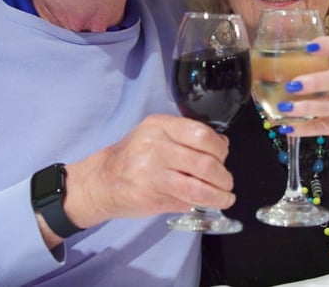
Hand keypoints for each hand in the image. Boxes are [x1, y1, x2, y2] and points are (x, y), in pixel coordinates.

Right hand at [63, 114, 234, 227]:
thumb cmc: (133, 157)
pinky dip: (204, 203)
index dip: (220, 149)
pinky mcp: (151, 195)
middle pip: (205, 162)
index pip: (202, 134)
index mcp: (159, 126)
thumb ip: (187, 138)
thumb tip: (222, 145)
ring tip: (225, 196)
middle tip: (227, 181)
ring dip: (219, 194)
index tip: (223, 156)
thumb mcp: (156, 135)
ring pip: (199, 186)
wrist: (101, 180)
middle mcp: (154, 146)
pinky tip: (212, 203)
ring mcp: (151, 172)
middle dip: (223, 175)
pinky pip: (186, 200)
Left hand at [274, 36, 328, 184]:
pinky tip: (288, 127)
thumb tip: (265, 63)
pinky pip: (324, 126)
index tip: (309, 47)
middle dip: (317, 81)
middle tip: (294, 84)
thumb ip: (309, 65)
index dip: (328, 46)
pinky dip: (305, 128)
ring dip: (307, 106)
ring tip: (286, 108)